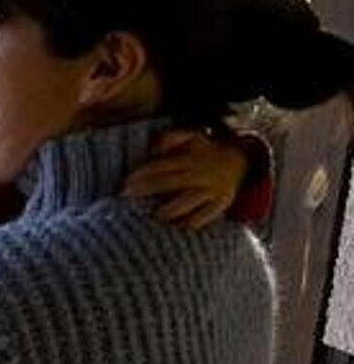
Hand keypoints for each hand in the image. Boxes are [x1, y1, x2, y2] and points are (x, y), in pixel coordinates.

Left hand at [122, 129, 246, 230]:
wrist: (241, 162)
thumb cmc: (205, 151)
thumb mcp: (191, 137)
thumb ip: (170, 137)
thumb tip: (154, 148)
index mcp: (189, 159)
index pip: (161, 166)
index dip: (141, 174)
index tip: (123, 184)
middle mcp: (199, 174)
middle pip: (170, 183)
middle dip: (147, 190)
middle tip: (126, 198)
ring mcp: (211, 189)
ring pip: (189, 201)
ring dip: (171, 209)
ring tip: (155, 215)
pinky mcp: (221, 202)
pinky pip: (207, 215)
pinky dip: (193, 221)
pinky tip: (179, 226)